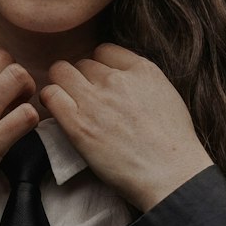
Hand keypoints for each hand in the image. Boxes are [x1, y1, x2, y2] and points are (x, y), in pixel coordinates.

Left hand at [40, 43, 213, 210]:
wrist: (171, 174)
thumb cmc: (174, 146)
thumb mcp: (167, 96)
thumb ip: (142, 82)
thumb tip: (123, 81)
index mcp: (141, 69)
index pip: (104, 51)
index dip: (99, 67)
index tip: (100, 83)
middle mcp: (116, 79)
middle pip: (82, 63)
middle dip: (81, 78)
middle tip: (84, 100)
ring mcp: (95, 100)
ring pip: (61, 72)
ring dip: (62, 86)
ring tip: (68, 104)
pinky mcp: (78, 124)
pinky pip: (50, 95)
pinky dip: (50, 100)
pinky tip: (57, 111)